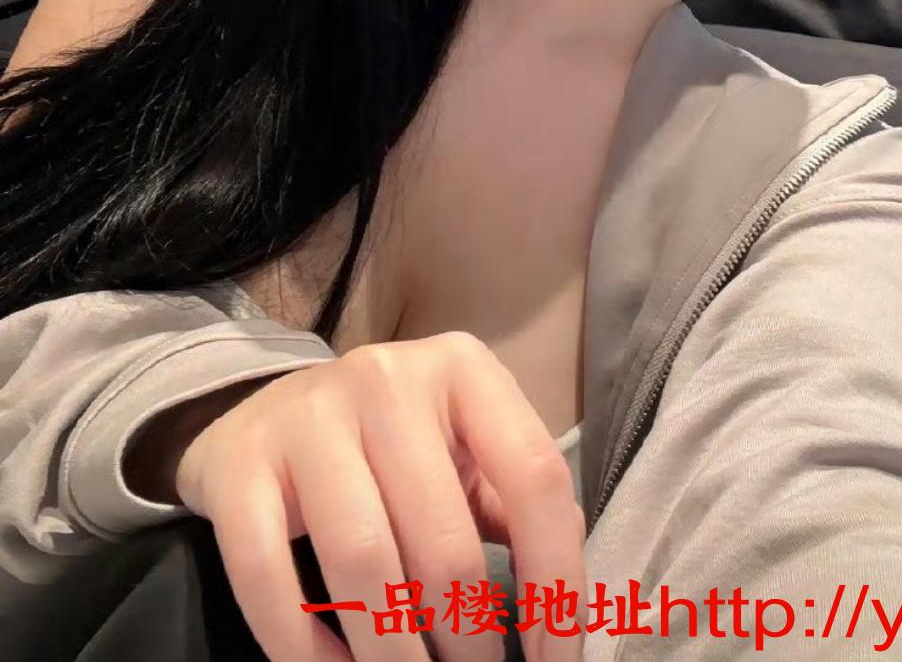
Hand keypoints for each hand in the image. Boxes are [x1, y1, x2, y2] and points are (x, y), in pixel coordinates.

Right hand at [172, 332, 585, 661]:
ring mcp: (307, 416)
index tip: (556, 659)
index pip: (535, 477)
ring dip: (394, 654)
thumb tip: (561, 612)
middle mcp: (387, 377)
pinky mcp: (240, 464)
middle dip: (467, 640)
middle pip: (445, 540)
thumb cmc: (391, 445)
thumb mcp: (462, 448)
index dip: (557, 582)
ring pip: (363, 564)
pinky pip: (270, 577)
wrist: (264, 410)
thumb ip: (511, 505)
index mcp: (463, 368)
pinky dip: (305, 648)